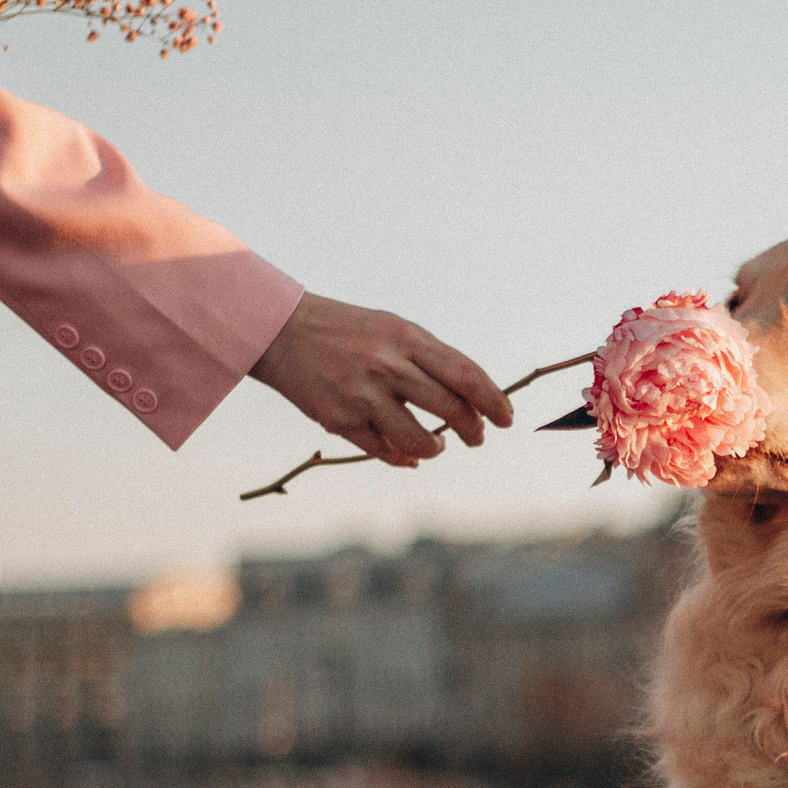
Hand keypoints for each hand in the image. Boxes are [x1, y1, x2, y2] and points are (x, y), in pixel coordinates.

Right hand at [248, 292, 511, 465]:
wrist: (281, 331)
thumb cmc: (349, 331)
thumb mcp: (393, 329)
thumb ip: (431, 359)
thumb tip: (471, 398)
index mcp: (406, 338)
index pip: (466, 375)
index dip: (493, 401)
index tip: (506, 418)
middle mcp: (387, 366)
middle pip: (450, 410)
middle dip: (472, 430)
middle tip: (477, 438)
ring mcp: (362, 395)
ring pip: (418, 441)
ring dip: (434, 449)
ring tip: (436, 447)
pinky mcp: (339, 419)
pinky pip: (383, 451)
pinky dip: (401, 458)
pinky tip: (408, 457)